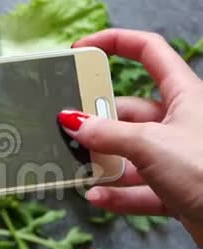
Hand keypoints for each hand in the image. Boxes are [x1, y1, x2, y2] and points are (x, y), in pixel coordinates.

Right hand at [58, 28, 202, 244]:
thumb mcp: (150, 144)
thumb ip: (107, 134)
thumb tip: (73, 122)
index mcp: (184, 95)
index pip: (148, 52)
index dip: (115, 43)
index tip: (82, 51)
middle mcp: (181, 122)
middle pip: (129, 111)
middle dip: (98, 122)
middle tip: (70, 127)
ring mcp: (177, 156)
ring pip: (130, 153)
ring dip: (104, 164)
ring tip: (78, 169)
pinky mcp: (176, 188)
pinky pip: (139, 188)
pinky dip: (117, 194)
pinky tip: (97, 196)